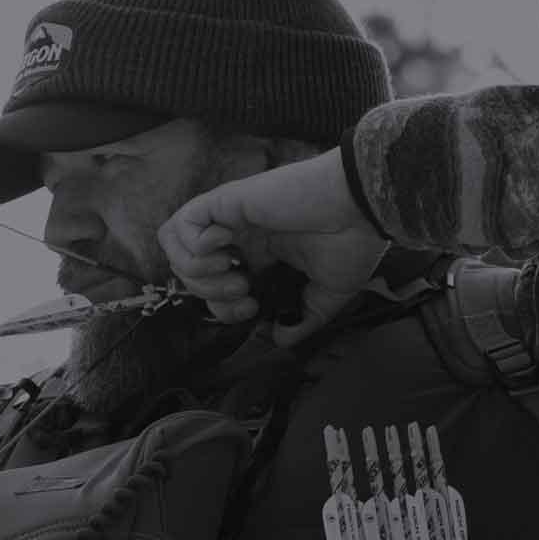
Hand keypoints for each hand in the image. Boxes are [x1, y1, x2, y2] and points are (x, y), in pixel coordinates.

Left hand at [157, 148, 388, 340]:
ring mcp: (229, 217)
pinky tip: (227, 247)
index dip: (222, 309)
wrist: (362, 208)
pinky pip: (183, 224)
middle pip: (187, 272)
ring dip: (198, 271)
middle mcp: (238, 236)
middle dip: (208, 294)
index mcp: (258, 254)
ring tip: (232, 270)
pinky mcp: (226, 200)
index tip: (252, 308)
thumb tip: (279, 339)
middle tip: (243, 291)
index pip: (213, 289)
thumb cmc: (352, 242)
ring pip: (175, 248)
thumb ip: (302, 318)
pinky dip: (195, 245)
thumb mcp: (328, 293)